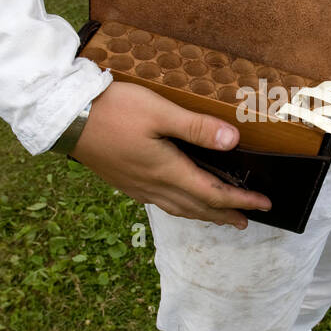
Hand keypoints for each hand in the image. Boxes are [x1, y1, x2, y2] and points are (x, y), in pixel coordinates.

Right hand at [71, 81, 271, 228]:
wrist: (66, 117)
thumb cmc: (112, 110)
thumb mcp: (159, 112)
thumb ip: (196, 128)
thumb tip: (233, 142)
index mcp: (166, 171)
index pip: (213, 194)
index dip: (241, 200)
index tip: (264, 204)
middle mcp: (153, 186)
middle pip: (198, 208)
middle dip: (225, 214)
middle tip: (247, 221)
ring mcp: (137, 187)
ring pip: (179, 208)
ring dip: (203, 214)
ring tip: (220, 217)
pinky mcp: (125, 182)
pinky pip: (162, 202)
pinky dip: (182, 206)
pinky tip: (181, 201)